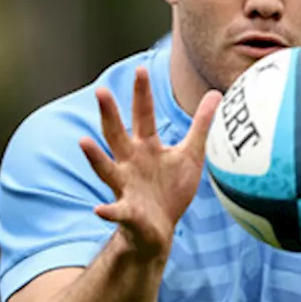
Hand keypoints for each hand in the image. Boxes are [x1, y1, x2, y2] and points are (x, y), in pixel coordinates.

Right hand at [80, 66, 220, 256]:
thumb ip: (201, 125)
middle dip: (109, 113)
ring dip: (95, 156)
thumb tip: (216, 94)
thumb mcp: (190, 154)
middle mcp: (130, 162)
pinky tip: (99, 210)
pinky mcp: (127, 212)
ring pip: (107, 168)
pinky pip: (116, 211)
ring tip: (83, 142)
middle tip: (101, 91)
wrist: (158, 232)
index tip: (140, 69)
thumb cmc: (171, 191)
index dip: (141, 94)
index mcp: (146, 147)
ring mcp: (125, 186)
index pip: (142, 115)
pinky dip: (108, 210)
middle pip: (116, 134)